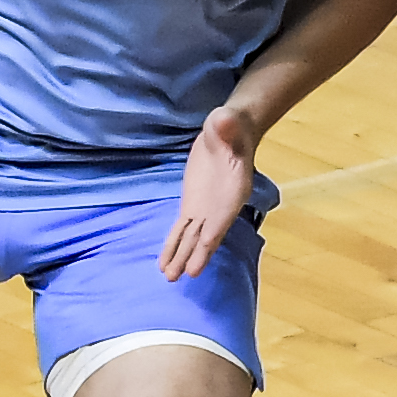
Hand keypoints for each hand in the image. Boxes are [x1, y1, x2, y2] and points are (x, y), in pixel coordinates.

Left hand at [160, 110, 258, 280]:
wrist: (231, 131)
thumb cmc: (232, 126)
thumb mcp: (229, 122)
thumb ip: (226, 124)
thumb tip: (222, 119)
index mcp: (232, 189)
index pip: (222, 216)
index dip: (213, 233)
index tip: (205, 249)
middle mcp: (220, 205)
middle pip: (206, 234)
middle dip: (196, 254)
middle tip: (184, 275)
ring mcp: (205, 208)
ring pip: (192, 237)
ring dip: (181, 256)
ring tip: (169, 277)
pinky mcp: (192, 204)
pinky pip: (182, 229)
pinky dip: (173, 245)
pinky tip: (164, 262)